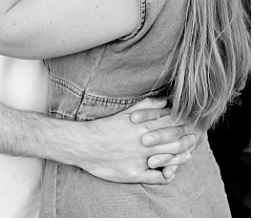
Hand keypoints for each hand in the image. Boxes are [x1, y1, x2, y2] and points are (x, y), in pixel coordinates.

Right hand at [73, 98, 195, 184]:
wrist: (84, 144)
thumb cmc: (105, 127)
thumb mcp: (126, 112)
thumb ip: (147, 105)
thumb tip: (165, 100)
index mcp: (144, 127)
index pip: (172, 126)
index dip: (184, 127)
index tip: (189, 126)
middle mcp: (145, 143)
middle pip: (176, 143)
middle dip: (187, 142)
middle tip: (193, 140)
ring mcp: (141, 159)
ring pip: (170, 160)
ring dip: (181, 158)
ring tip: (187, 156)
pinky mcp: (135, 173)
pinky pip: (158, 177)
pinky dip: (167, 175)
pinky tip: (169, 172)